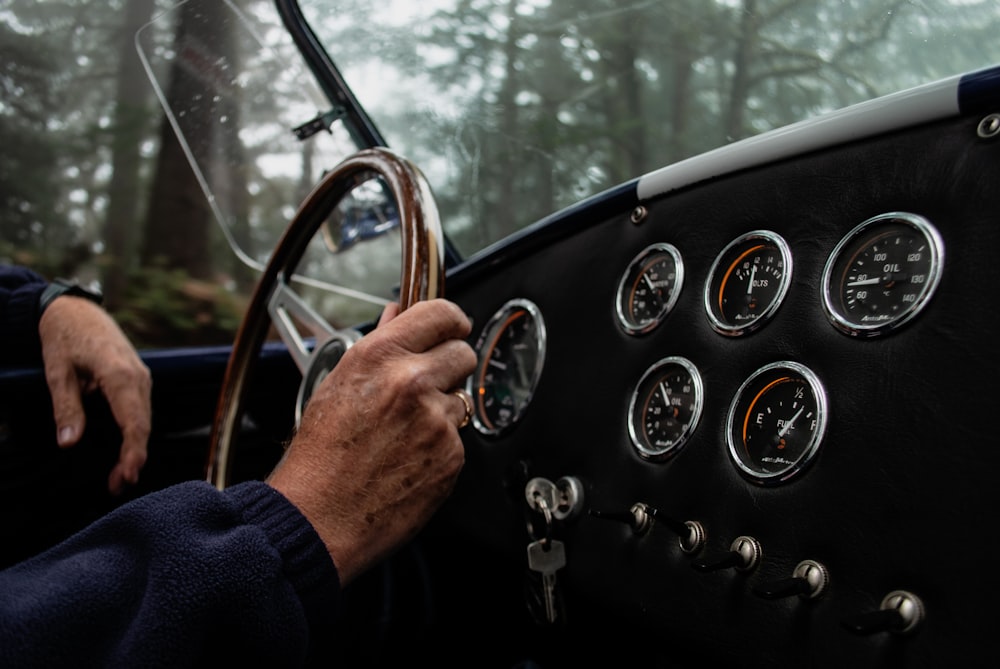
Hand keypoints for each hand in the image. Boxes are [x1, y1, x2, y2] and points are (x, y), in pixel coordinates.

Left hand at [38, 296, 151, 494]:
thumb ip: (66, 407)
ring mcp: (141, 377)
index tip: (126, 475)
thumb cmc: (64, 337)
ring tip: (119, 475)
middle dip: (133, 457)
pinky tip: (125, 449)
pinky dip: (135, 432)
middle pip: (142, 424)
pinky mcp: (138, 379)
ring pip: (144, 419)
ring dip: (135, 447)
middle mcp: (138, 376)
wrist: (76, 310)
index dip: (132, 452)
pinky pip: (141, 410)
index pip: (134, 421)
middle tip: (116, 486)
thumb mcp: (56, 372)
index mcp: (119, 374)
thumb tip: (69, 442)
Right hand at [266, 298, 476, 584]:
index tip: (450, 328)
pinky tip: (408, 457)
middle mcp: (412, 382)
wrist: (319, 517)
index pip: (442, 313)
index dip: (450, 320)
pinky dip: (440, 446)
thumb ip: (379, 346)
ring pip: (461, 399)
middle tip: (424, 386)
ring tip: (403, 432)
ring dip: (442, 410)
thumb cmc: (319, 457)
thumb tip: (398, 316)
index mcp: (380, 357)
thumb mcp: (338, 385)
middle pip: (463, 353)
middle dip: (448, 366)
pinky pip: (458, 438)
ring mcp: (436, 420)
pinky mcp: (451, 455)